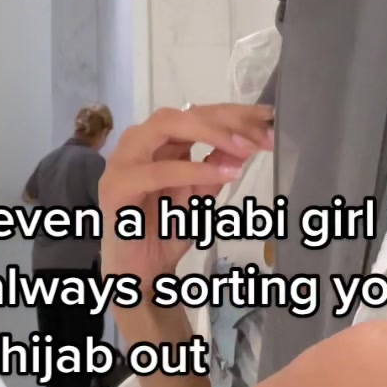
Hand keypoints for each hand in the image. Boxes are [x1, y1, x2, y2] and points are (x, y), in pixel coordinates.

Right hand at [99, 104, 274, 294]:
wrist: (140, 273)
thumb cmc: (166, 233)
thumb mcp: (202, 196)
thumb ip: (216, 168)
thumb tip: (246, 142)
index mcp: (160, 142)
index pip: (199, 115)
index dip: (235, 115)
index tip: (269, 119)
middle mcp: (139, 142)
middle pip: (185, 113)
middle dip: (228, 120)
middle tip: (263, 134)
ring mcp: (124, 160)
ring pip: (167, 126)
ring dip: (211, 132)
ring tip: (245, 147)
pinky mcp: (117, 185)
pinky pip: (158, 171)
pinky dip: (193, 170)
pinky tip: (225, 173)